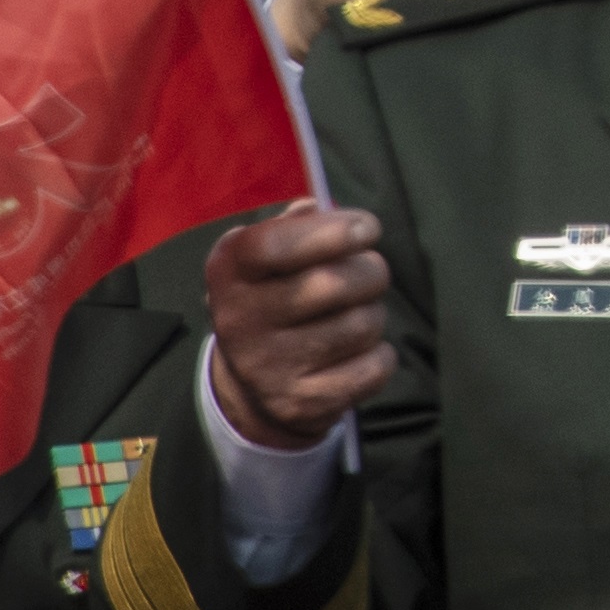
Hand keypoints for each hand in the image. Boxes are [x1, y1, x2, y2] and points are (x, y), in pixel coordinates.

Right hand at [204, 199, 392, 450]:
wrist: (252, 384)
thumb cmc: (274, 297)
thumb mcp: (267, 257)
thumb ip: (294, 225)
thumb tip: (316, 206)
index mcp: (229, 271)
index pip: (275, 245)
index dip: (333, 231)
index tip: (368, 229)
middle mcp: (239, 320)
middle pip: (337, 283)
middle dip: (370, 271)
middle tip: (366, 274)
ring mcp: (267, 368)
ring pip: (363, 324)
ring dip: (372, 314)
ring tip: (351, 316)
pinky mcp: (299, 404)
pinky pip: (374, 367)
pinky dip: (379, 356)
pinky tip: (355, 353)